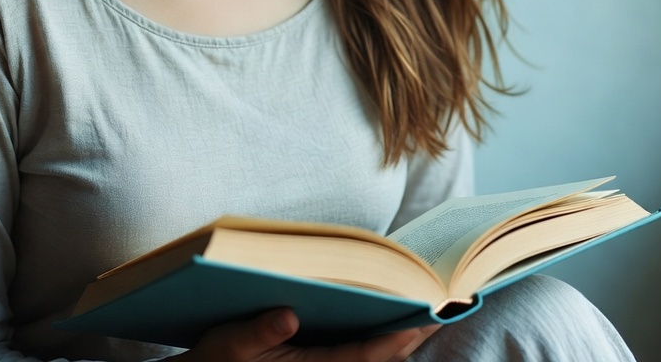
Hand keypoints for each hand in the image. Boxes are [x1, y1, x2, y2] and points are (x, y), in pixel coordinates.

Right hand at [180, 308, 440, 361]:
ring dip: (399, 336)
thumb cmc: (216, 361)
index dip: (397, 337)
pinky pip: (357, 354)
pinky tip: (390, 316)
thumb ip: (257, 332)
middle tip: (444, 304)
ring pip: (372, 357)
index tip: (427, 316)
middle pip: (378, 358)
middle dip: (411, 334)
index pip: (365, 356)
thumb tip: (287, 316)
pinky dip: (379, 338)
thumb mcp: (229, 343)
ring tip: (426, 305)